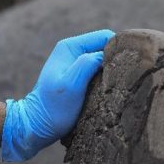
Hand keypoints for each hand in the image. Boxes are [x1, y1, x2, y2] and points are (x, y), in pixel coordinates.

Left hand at [1, 29, 114, 161]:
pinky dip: (107, 78)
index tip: (125, 66)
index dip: (118, 48)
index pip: (105, 36)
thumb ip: (87, 64)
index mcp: (70, 47)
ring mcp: (76, 64)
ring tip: (117, 86)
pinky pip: (99, 72)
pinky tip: (110, 91)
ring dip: (112, 70)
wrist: (37, 126)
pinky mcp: (79, 77)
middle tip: (123, 78)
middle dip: (116, 59)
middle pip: (106, 47)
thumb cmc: (53, 108)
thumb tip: (107, 54)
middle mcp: (73, 51)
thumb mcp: (71, 85)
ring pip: (104, 60)